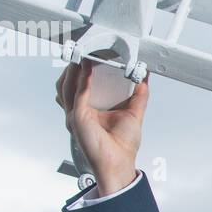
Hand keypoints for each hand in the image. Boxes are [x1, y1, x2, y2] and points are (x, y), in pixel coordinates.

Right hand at [56, 59, 149, 194]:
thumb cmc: (121, 146)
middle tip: (88, 48)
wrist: (119, 163)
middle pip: (68, 82)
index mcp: (88, 109)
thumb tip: (144, 76)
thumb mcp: (134, 112)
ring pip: (67, 85)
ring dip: (75, 68)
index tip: (95, 53)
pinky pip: (78, 93)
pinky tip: (88, 67)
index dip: (84, 69)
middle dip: (75, 64)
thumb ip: (139, 94)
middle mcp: (78, 111)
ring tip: (85, 53)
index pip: (79, 84)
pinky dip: (82, 79)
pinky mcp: (77, 118)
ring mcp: (75, 114)